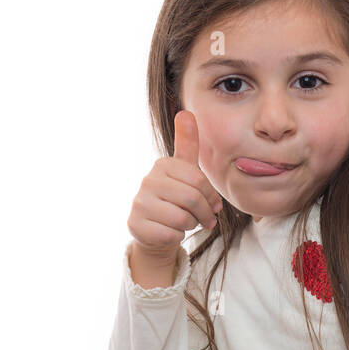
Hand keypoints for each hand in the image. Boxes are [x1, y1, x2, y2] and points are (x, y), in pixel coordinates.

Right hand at [127, 110, 223, 256]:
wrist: (154, 229)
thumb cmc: (175, 198)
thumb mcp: (184, 171)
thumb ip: (187, 144)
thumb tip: (186, 112)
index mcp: (163, 165)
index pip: (199, 181)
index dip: (211, 197)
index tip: (213, 205)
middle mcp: (148, 180)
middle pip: (192, 199)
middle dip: (204, 214)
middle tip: (206, 220)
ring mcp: (139, 203)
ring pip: (182, 219)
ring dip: (191, 225)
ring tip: (186, 223)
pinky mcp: (135, 225)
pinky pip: (170, 235)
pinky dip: (177, 237)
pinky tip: (171, 231)